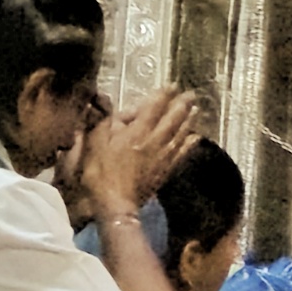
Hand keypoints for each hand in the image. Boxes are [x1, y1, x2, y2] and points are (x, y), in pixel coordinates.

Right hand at [81, 83, 206, 224]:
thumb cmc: (101, 174)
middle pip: (172, 118)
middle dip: (182, 104)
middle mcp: (154, 141)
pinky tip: (195, 138)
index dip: (163, 95)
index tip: (172, 85)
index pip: (153, 107)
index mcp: (136, 132)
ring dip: (189, 120)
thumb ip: (101, 120)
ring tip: (197, 110)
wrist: (115, 204)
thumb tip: (102, 99)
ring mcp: (162, 157)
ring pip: (180, 134)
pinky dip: (189, 144)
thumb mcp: (94, 143)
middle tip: (191, 94)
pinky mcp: (164, 171)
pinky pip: (181, 153)